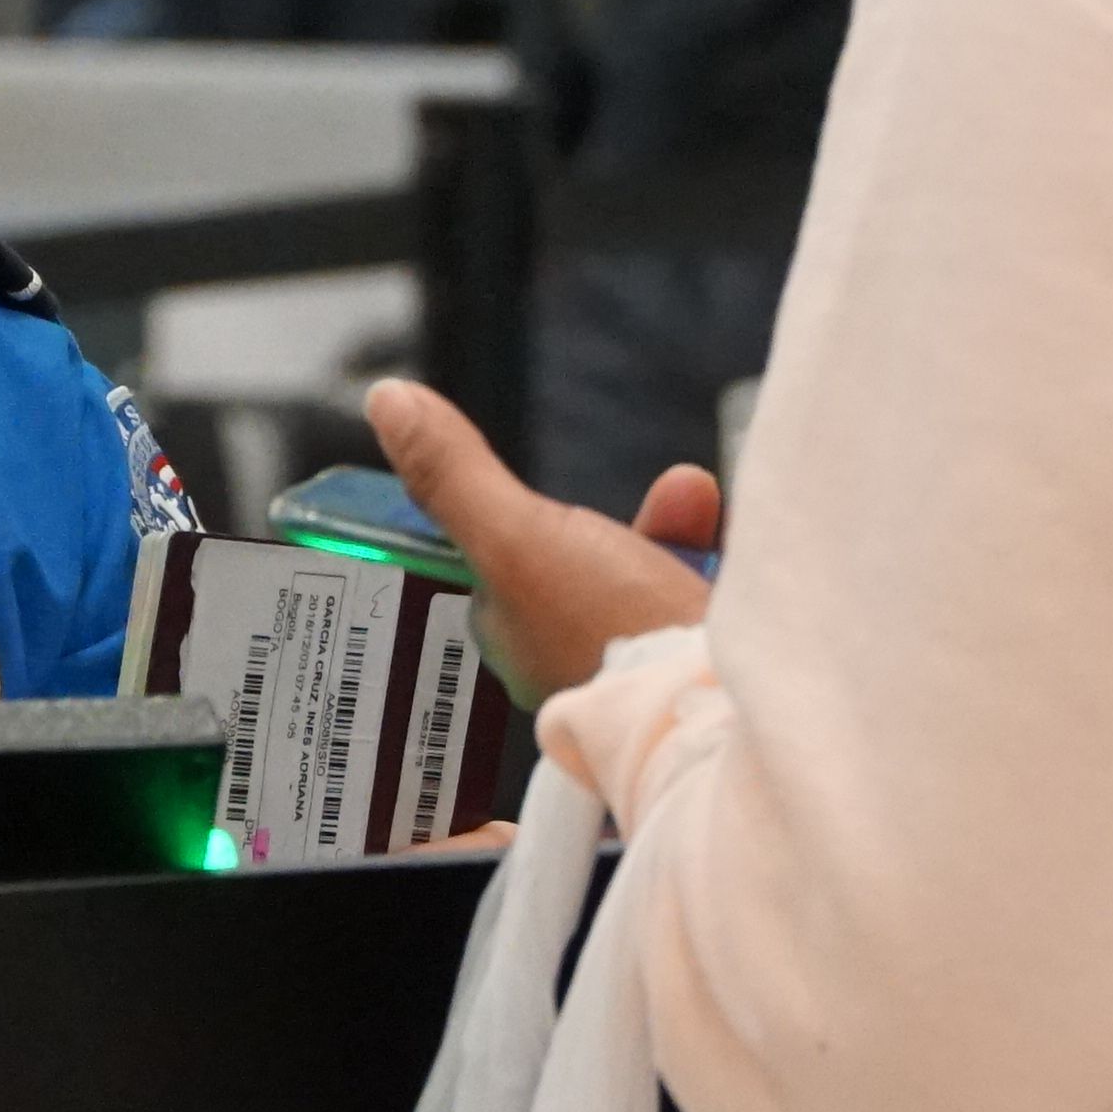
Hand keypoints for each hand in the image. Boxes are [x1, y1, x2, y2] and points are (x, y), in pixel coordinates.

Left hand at [366, 376, 714, 707]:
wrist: (723, 710)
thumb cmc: (607, 634)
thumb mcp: (516, 540)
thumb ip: (455, 476)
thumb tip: (386, 401)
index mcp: (517, 646)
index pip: (500, 574)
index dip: (521, 520)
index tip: (543, 491)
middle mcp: (572, 664)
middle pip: (585, 568)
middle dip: (625, 520)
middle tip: (665, 487)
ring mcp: (639, 672)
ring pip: (649, 579)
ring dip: (674, 530)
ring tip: (691, 496)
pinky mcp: (698, 672)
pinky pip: (700, 601)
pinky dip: (714, 560)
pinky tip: (726, 535)